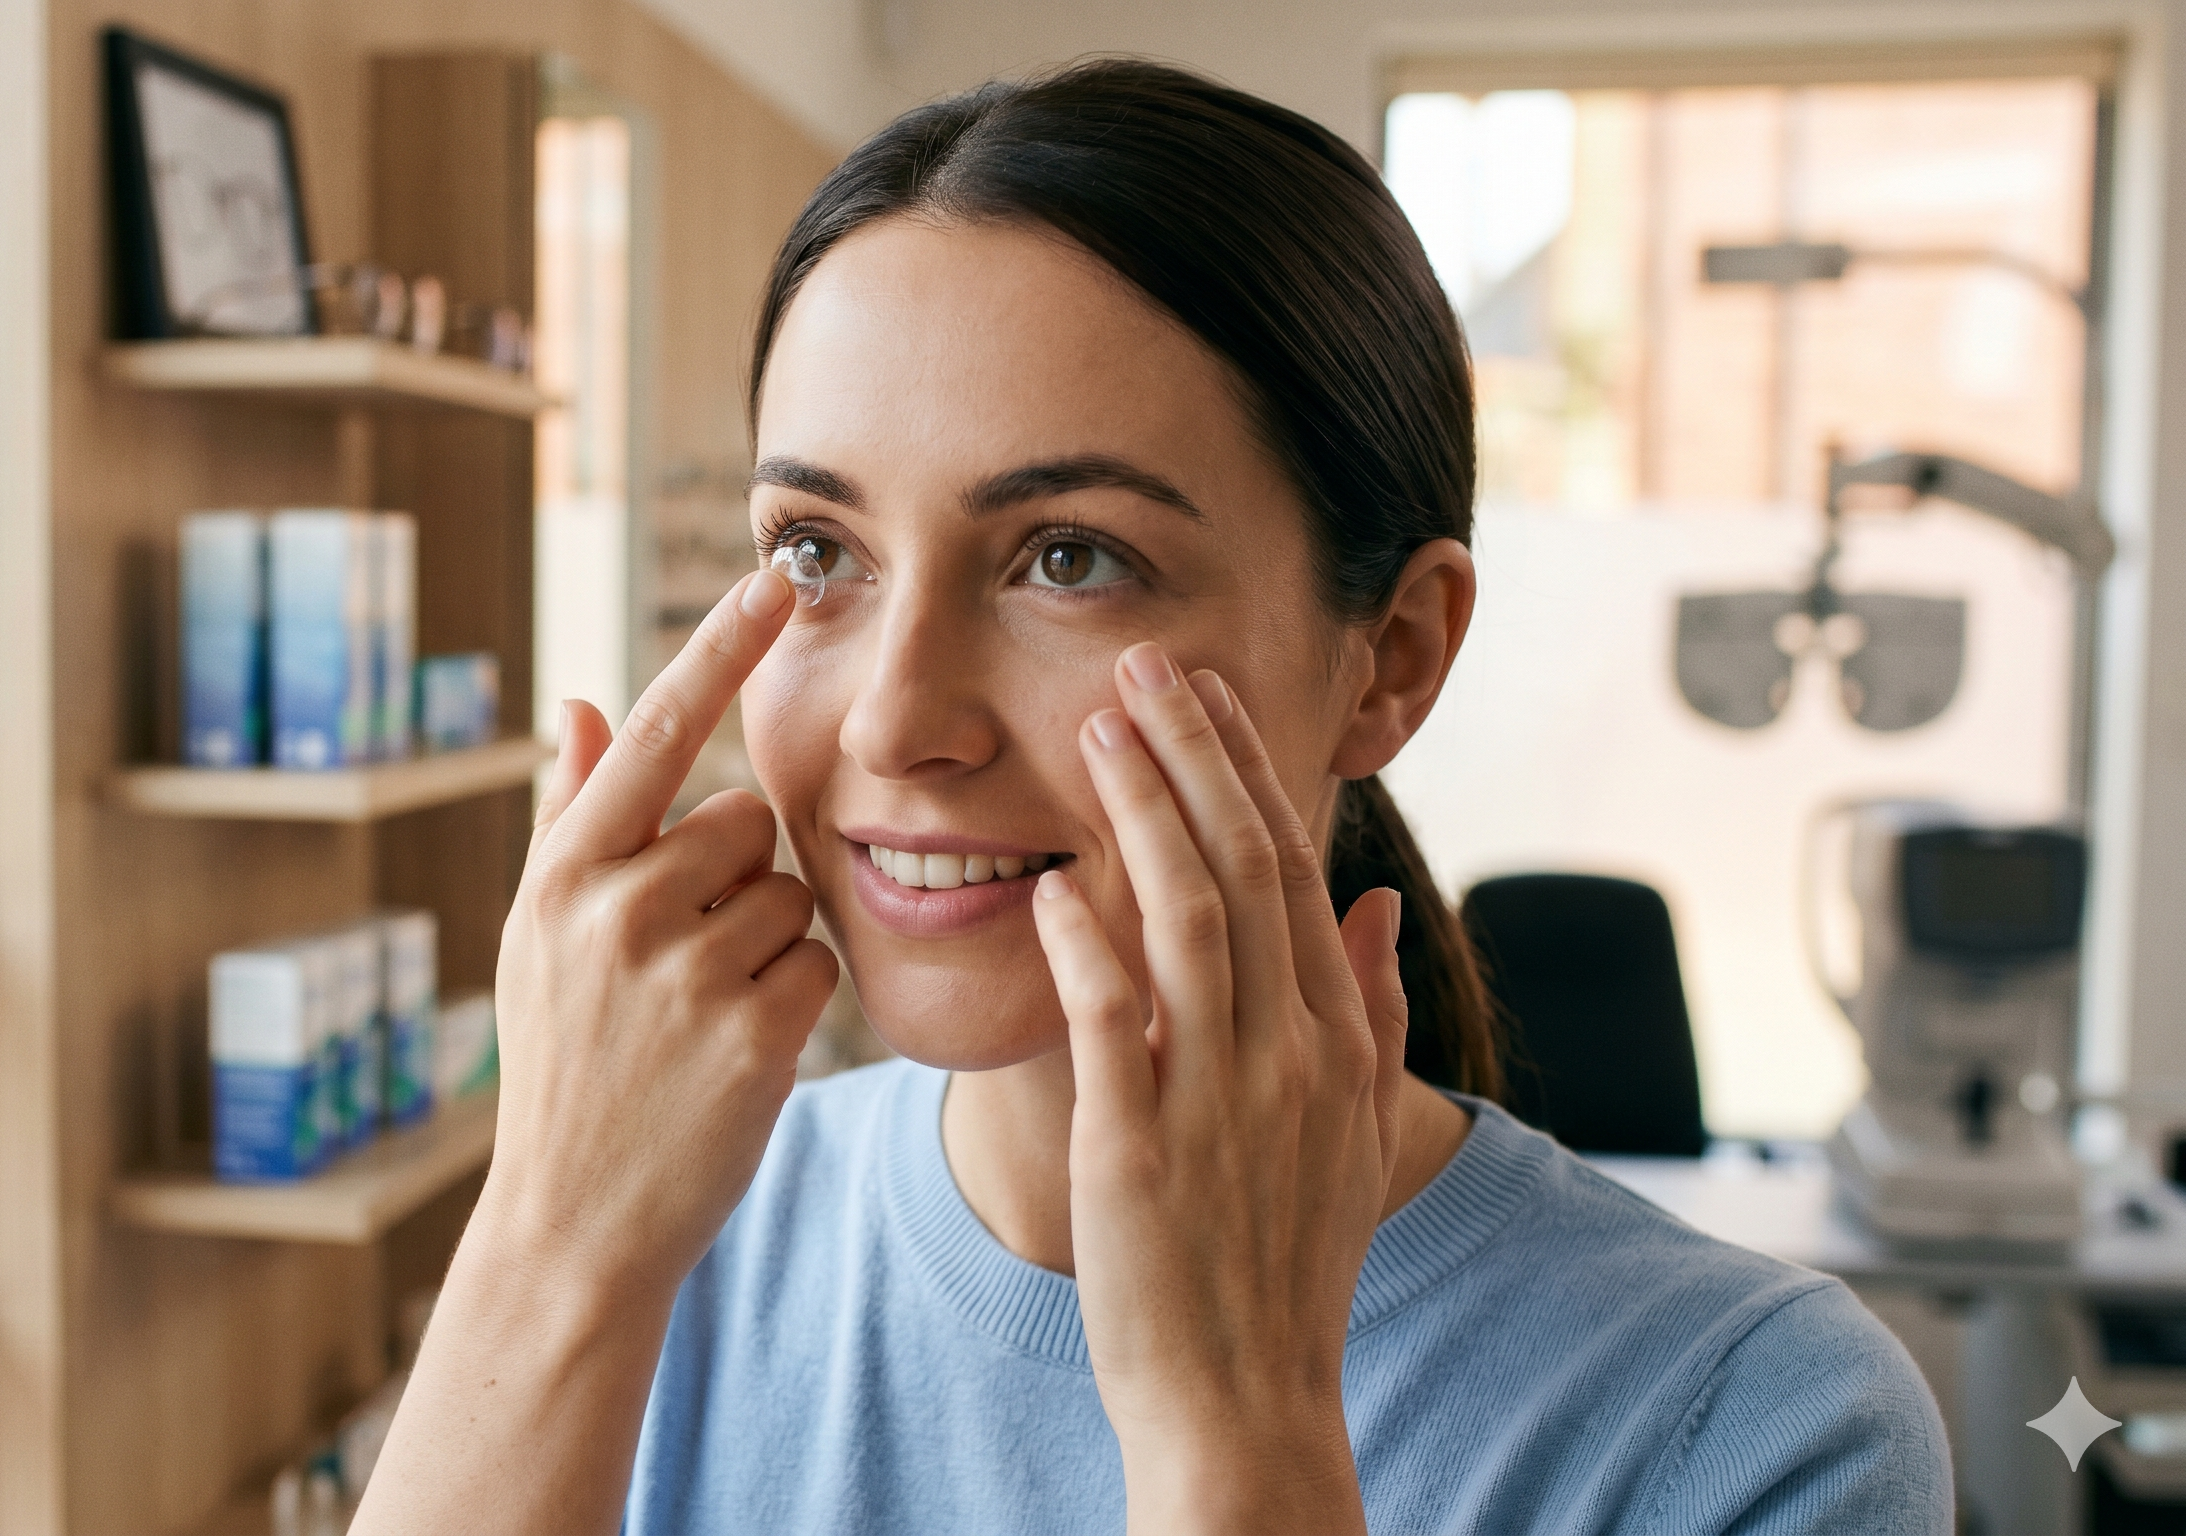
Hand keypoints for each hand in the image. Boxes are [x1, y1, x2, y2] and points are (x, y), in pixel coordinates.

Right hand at [357, 569, 835, 1535]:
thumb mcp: (538, 945)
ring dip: (766, 946)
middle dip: (734, 880)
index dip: (720, 650)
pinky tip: (736, 1053)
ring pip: (788, 895)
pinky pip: (817, 966)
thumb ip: (572, 821)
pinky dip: (794, 1005)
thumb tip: (589, 703)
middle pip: (742, 824)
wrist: (572, 1226)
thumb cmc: (565, 1073)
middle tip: (681, 965)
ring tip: (700, 1016)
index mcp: (564, 875)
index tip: (779, 572)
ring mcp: (685, 972)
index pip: (659, 734)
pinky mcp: (752, 1034)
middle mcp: (618, 909)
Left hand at [1032, 642, 1410, 1534]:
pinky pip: (1111, 1019)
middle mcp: (1289, 1053)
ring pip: (1187, 917)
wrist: (1246, 1403)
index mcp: (1335, 1040)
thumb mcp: (1357, 1134)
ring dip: (1141, 810)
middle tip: (1142, 665)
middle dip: (1192, 753)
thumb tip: (1381, 902)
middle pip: (1244, 866)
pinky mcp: (1139, 1149)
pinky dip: (1083, 939)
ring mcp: (1218, 1098)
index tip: (1199, 691)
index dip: (1244, 767)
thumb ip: (1374, 1010)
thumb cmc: (1286, 1266)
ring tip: (1097, 728)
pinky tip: (1052, 879)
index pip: (1294, 867)